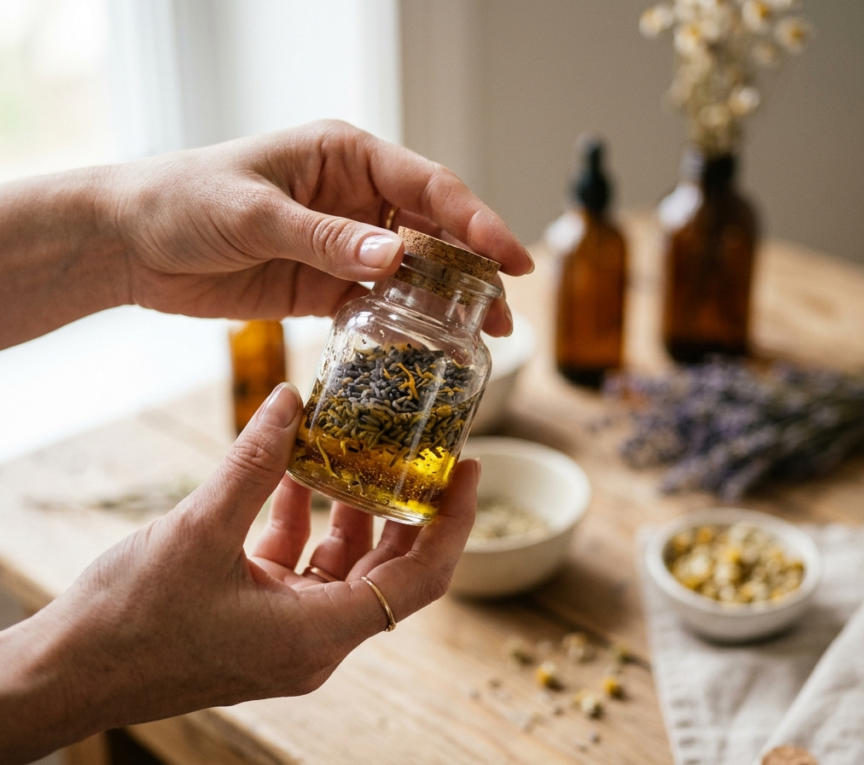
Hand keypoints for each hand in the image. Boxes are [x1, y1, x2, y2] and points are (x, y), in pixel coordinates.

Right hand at [0, 383, 478, 760]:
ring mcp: (286, 632)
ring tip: (355, 448)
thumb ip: (254, 462)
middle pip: (389, 570)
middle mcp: (314, 640)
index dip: (453, 525)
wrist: (65, 674)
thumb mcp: (199, 529)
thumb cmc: (128, 622)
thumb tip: (291, 398)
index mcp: (318, 633)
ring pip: (343, 564)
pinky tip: (292, 472)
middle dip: (409, 510)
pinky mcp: (257, 620)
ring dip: (349, 507)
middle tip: (425, 453)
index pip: (420, 580)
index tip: (469, 472)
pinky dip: (302, 521)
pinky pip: (299, 565)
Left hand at [111, 119, 532, 335]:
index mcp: (346, 156)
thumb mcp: (254, 214)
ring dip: (449, 302)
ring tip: (486, 337)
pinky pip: (380, 306)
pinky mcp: (327, 287)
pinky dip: (406, 326)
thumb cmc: (183, 201)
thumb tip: (395, 258)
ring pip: (415, 273)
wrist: (131, 244)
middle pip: (435, 231)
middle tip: (507, 310)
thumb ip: (325, 237)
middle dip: (476, 268)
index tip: (511, 257)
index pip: (428, 186)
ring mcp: (345, 245)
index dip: (476, 221)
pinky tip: (430, 348)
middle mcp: (356, 198)